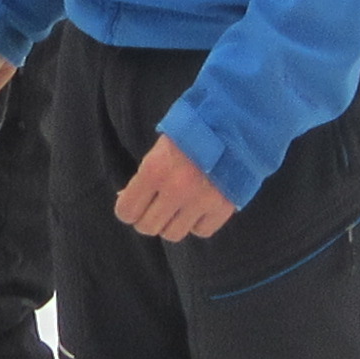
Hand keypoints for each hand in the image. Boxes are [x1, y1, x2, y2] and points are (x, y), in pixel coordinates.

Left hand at [114, 136, 234, 239]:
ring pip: (173, 234)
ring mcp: (200, 201)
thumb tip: (126, 198)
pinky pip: (201, 231)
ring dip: (172, 224)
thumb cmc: (191, 132)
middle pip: (148, 227)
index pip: (127, 211)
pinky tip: (198, 208)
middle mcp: (176, 190)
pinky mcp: (222, 207)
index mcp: (155, 170)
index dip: (128, 210)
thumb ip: (144, 176)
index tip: (134, 205)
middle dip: (148, 218)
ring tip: (178, 208)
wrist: (233, 124)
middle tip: (155, 208)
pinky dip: (197, 223)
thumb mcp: (160, 148)